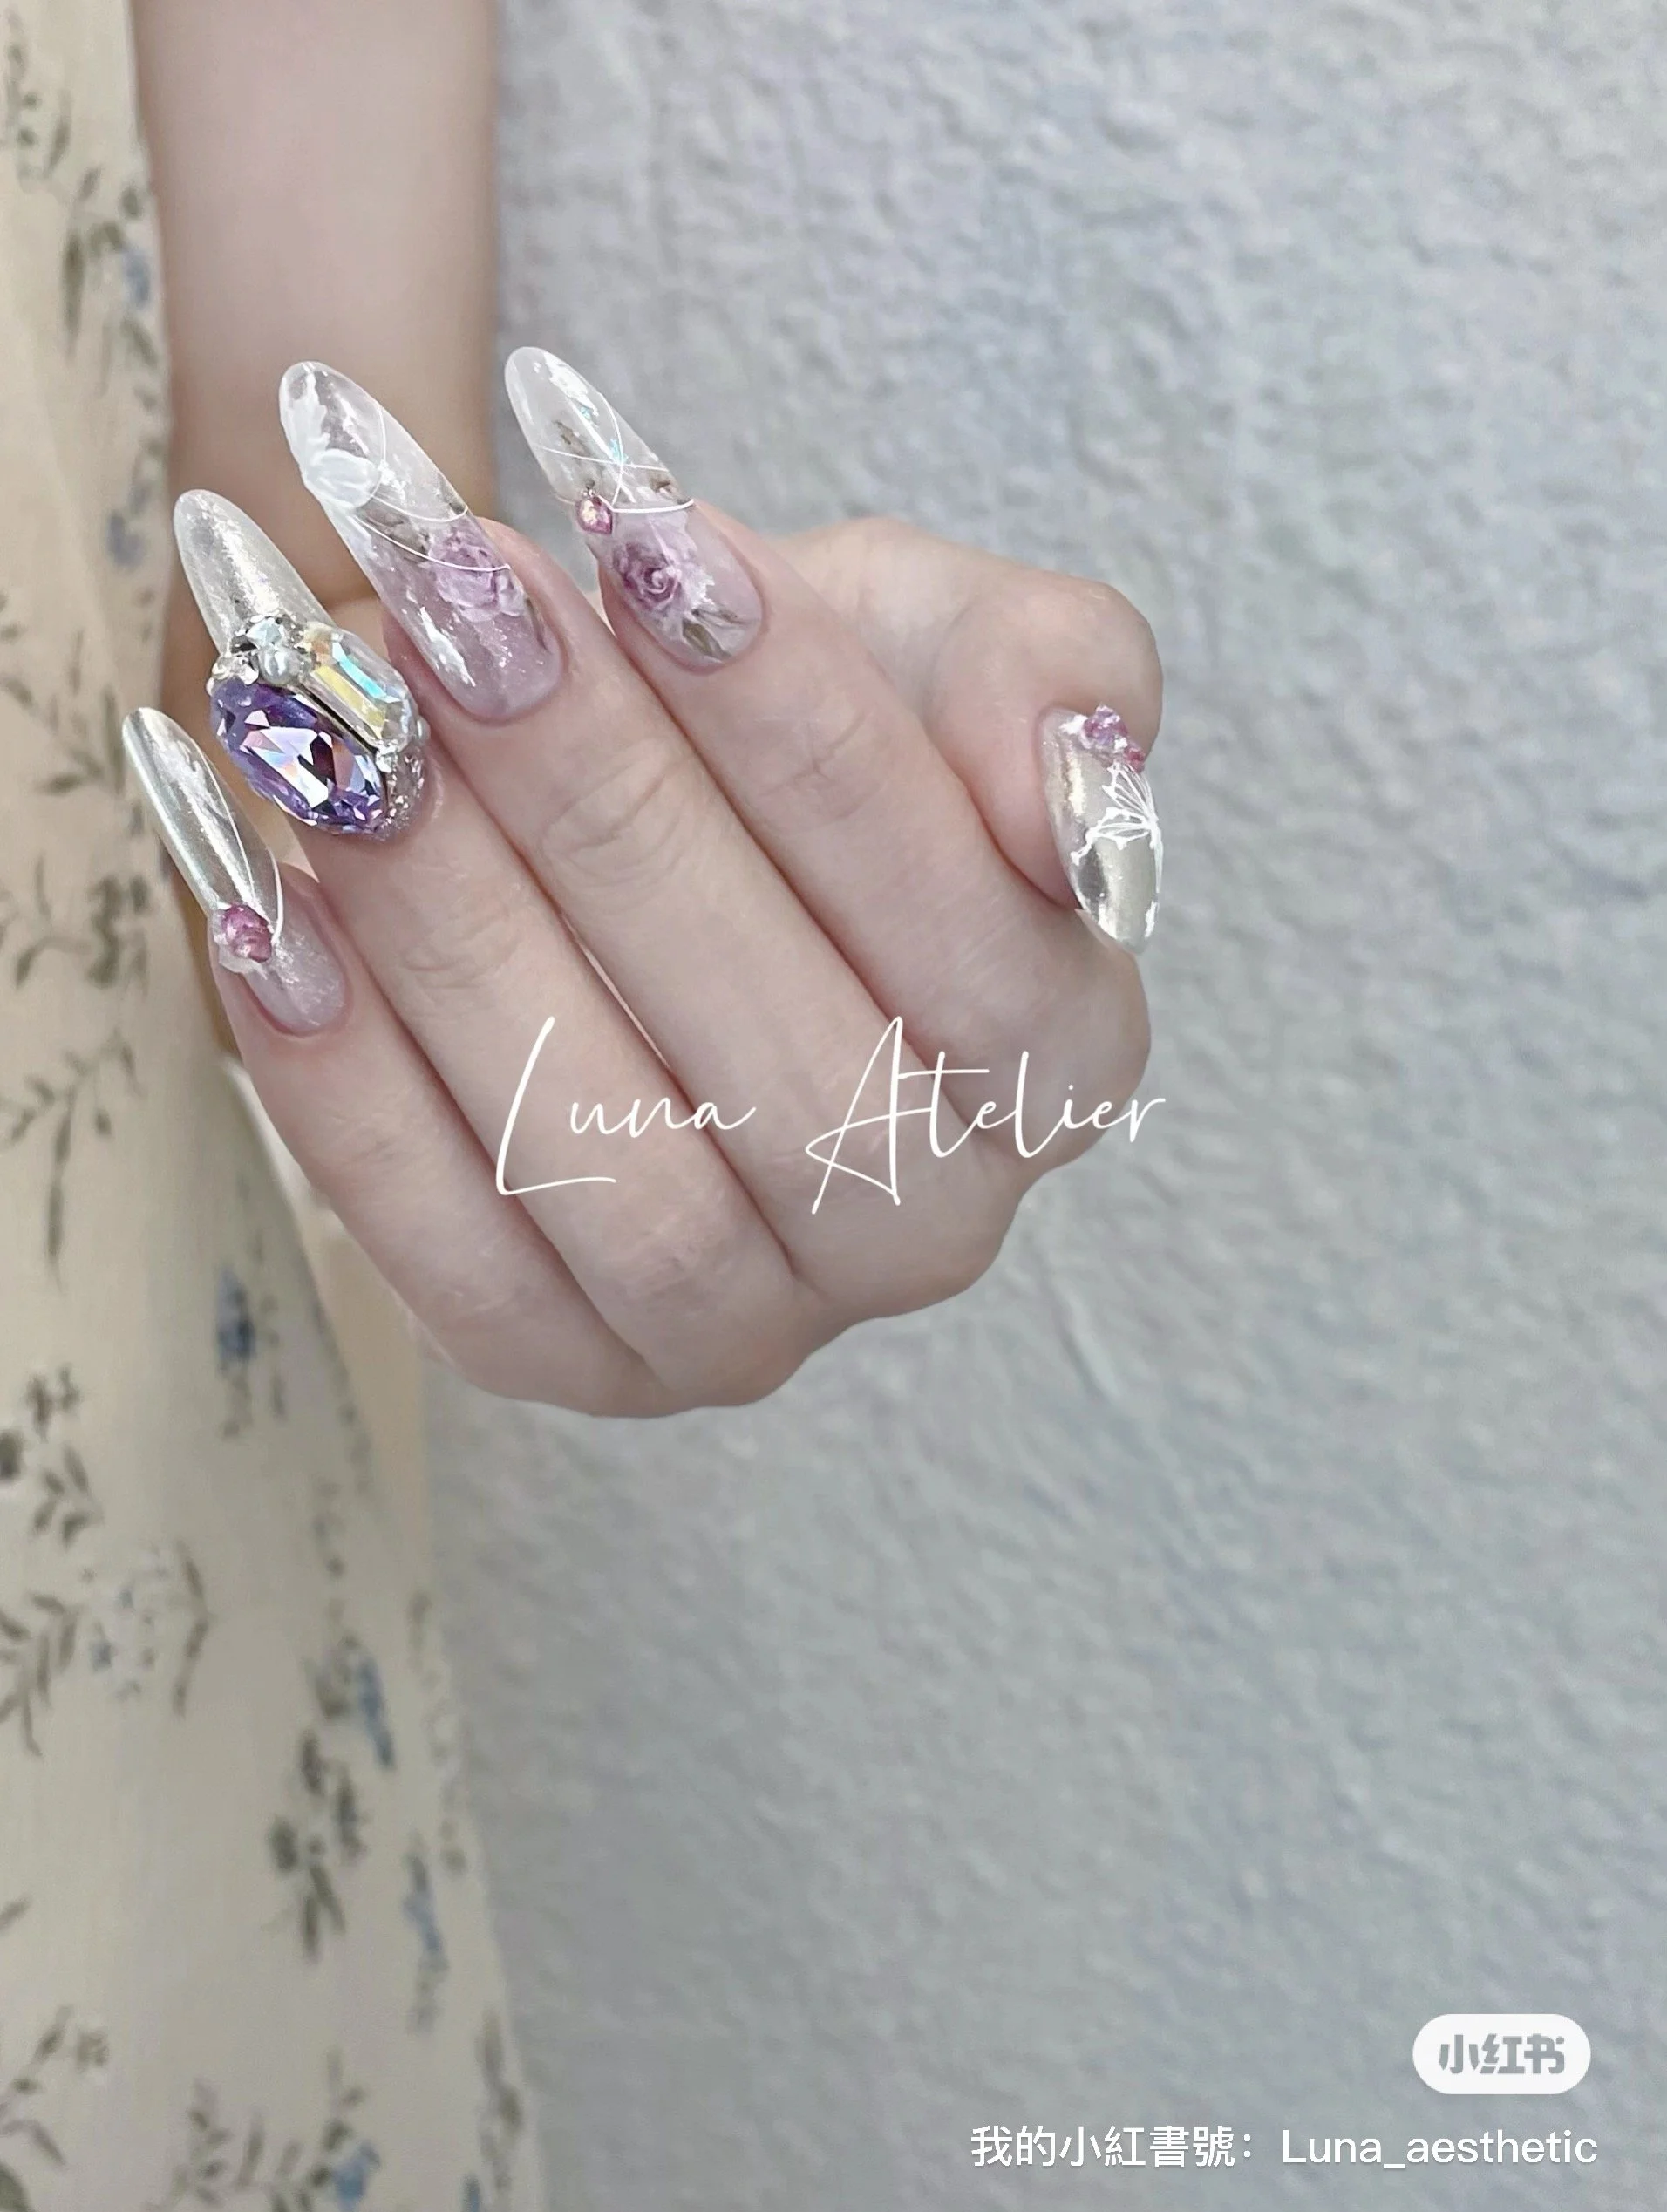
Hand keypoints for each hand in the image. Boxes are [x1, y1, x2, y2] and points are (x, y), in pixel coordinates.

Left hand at [134, 359, 1159, 1414]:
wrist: (639, 833)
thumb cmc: (802, 724)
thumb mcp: (949, 639)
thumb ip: (1053, 680)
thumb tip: (1073, 801)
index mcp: (1062, 1060)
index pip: (970, 929)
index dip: (808, 735)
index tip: (651, 539)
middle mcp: (931, 1229)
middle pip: (793, 1071)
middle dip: (609, 816)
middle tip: (457, 605)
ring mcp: (749, 1324)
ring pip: (615, 1176)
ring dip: (462, 943)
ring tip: (342, 739)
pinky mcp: (568, 1359)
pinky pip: (453, 1262)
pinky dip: (350, 1089)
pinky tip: (271, 906)